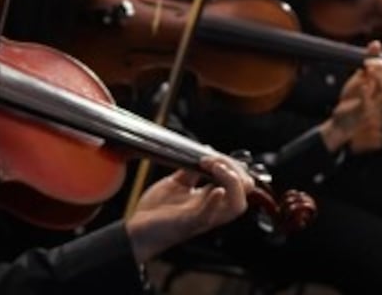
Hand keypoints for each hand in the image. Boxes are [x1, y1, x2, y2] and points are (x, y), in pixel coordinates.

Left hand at [125, 155, 250, 262]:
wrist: (136, 230)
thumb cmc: (156, 211)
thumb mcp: (176, 183)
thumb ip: (191, 170)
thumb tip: (203, 151)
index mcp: (211, 199)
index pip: (239, 182)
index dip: (231, 165)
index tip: (209, 154)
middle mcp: (212, 209)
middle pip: (244, 192)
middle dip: (235, 169)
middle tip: (212, 160)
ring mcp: (202, 217)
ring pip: (236, 206)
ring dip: (232, 182)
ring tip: (216, 168)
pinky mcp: (188, 223)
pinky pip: (209, 215)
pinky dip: (216, 201)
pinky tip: (215, 189)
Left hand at [321, 53, 381, 151]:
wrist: (341, 120)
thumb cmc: (353, 99)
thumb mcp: (360, 77)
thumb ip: (369, 61)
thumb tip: (377, 43)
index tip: (370, 59)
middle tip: (368, 64)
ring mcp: (375, 107)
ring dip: (380, 80)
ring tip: (368, 71)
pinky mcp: (363, 114)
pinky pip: (369, 104)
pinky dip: (366, 92)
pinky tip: (362, 84)